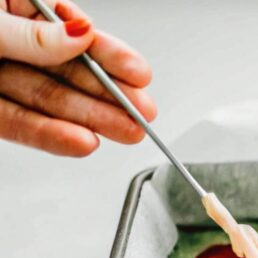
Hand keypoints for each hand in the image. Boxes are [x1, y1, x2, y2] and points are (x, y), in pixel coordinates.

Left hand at [0, 0, 155, 155]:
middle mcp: (7, 45)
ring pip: (49, 101)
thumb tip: (79, 35)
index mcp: (9, 7)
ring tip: (124, 132)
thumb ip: (32, 33)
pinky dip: (50, 136)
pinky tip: (81, 142)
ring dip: (90, 120)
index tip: (139, 73)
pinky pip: (20, 124)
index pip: (71, 31)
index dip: (109, 54)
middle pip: (68, 72)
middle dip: (109, 95)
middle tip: (142, 113)